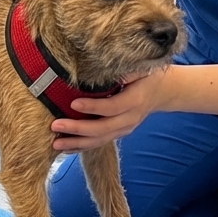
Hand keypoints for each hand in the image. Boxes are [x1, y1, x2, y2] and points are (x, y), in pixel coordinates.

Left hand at [51, 68, 174, 151]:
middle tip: (55, 125)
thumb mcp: (142, 69)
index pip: (111, 107)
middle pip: (102, 128)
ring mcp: (124, 129)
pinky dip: (81, 147)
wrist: (161, 92)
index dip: (92, 107)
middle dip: (77, 129)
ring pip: (99, 140)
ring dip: (76, 143)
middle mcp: (130, 119)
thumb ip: (127, 70)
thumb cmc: (147, 76)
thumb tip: (110, 70)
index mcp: (135, 101)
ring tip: (55, 143)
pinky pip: (99, 142)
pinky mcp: (118, 133)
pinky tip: (65, 147)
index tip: (73, 103)